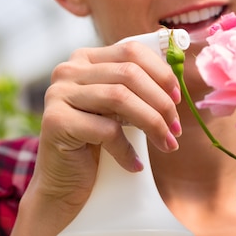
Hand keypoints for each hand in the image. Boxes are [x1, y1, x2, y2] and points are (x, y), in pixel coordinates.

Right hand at [29, 40, 181, 218]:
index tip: (178, 100)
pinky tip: (135, 165)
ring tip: (167, 145)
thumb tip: (176, 85)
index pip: (132, 51)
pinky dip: (128, 150)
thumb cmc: (95, 146)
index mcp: (85, 60)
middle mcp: (68, 71)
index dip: (162, 74)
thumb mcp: (118, 111)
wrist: (63, 185)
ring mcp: (59, 94)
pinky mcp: (57, 121)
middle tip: (176, 130)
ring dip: (152, 124)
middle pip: (129, 74)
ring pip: (120, 98)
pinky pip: (106, 130)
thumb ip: (136, 91)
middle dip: (161, 103)